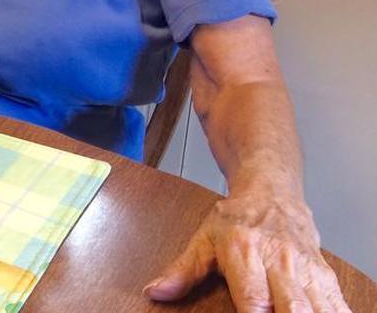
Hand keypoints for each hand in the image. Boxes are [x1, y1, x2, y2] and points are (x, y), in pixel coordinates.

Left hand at [145, 189, 350, 311]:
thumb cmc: (237, 219)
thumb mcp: (203, 240)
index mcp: (246, 254)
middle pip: (292, 308)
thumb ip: (182, 270)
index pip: (254, 300)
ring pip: (318, 307)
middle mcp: (279, 262)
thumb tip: (155, 291)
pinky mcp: (324, 274)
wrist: (272, 190)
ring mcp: (305, 269)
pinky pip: (336, 302)